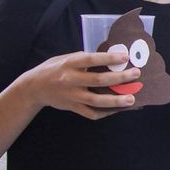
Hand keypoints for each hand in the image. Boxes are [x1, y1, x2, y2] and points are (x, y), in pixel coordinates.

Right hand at [20, 50, 140, 119]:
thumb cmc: (54, 69)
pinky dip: (105, 112)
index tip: (125, 56)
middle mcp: (70, 80)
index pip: (91, 59)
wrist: (33, 87)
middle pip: (98, 80)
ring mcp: (71, 96)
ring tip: (131, 99)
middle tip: (135, 75)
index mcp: (69, 64)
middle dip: (119, 78)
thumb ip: (84, 60)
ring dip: (116, 101)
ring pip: (96, 100)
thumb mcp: (66, 58)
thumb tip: (110, 59)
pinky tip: (117, 109)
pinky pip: (91, 113)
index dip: (109, 58)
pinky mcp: (72, 107)